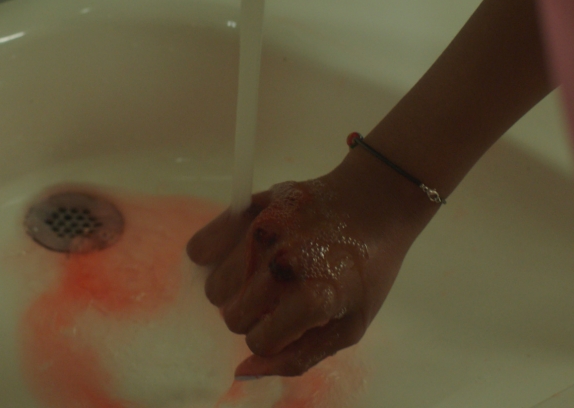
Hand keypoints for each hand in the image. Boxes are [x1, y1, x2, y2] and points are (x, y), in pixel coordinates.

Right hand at [186, 150, 438, 377]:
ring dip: (234, 290)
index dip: (274, 338)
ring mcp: (259, 234)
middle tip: (278, 299)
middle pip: (232, 315)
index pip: (258, 341)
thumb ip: (298, 356)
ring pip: (214, 286)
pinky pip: (200, 247)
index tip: (291, 322)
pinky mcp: (246, 210)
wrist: (373, 203)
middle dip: (254, 316)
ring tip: (261, 276)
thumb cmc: (366, 270)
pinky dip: (211, 257)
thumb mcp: (349, 327)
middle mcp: (279, 266)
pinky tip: (236, 256)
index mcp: (311, 298)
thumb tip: (243, 370)